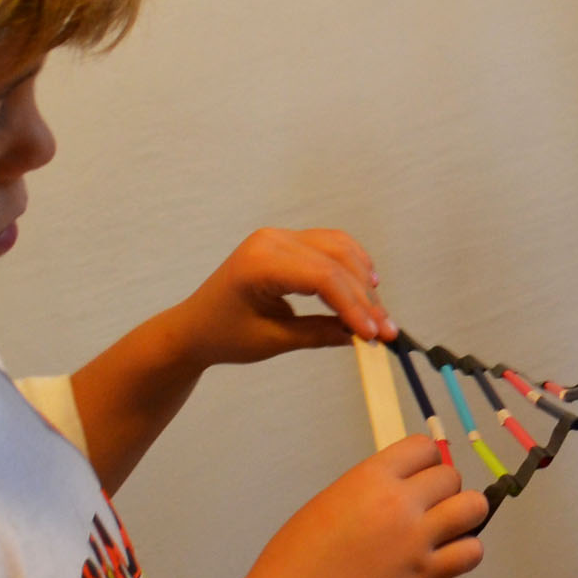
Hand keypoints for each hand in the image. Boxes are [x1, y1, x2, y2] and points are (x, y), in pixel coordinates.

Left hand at [171, 228, 393, 369]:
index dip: (352, 305)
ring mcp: (279, 237)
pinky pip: (329, 245)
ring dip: (362, 278)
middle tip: (384, 330)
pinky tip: (365, 285)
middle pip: (335, 261)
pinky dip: (351, 264)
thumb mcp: (272, 340)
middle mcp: (271, 241)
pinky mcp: (286, 241)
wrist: (194, 327)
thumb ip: (319, 334)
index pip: (321, 277)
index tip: (373, 334)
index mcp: (260, 264)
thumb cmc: (224, 335)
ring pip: (338, 247)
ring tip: (377, 312)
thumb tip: (361, 336)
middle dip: (363, 297)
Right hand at [250, 437, 488, 577]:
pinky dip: (466, 552)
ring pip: (473, 507)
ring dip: (464, 516)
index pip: (424, 446)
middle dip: (442, 492)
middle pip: (451, 476)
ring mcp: (415, 538)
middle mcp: (398, 501)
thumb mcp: (331, 501)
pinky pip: (472, 552)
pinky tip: (446, 558)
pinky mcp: (424, 575)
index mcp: (370, 477)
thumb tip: (405, 488)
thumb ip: (371, 489)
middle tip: (425, 512)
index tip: (417, 480)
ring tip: (446, 531)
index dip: (425, 463)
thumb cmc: (298, 557)